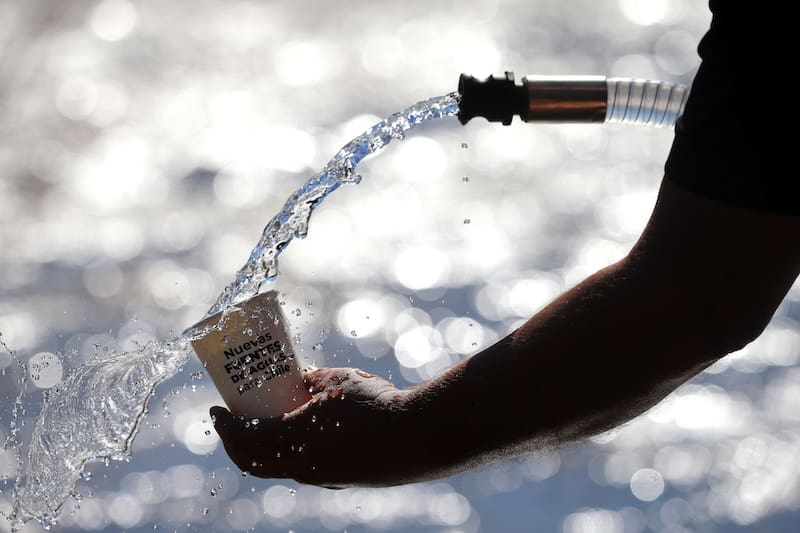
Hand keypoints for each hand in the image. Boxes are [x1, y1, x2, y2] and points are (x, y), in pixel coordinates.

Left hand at [210, 367, 416, 487]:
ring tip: (268, 424)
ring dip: (265, 449)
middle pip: (255, 463)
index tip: (216, 411)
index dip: (225, 428)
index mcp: (295, 442)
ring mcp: (322, 479)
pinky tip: (305, 434)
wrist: (417, 439)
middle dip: (238, 443)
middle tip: (234, 423)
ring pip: (279, 468)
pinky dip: (290, 453)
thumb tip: (298, 378)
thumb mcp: (338, 381)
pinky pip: (303, 468)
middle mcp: (302, 467)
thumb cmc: (376, 405)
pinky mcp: (340, 480)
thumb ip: (312, 380)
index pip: (244, 440)